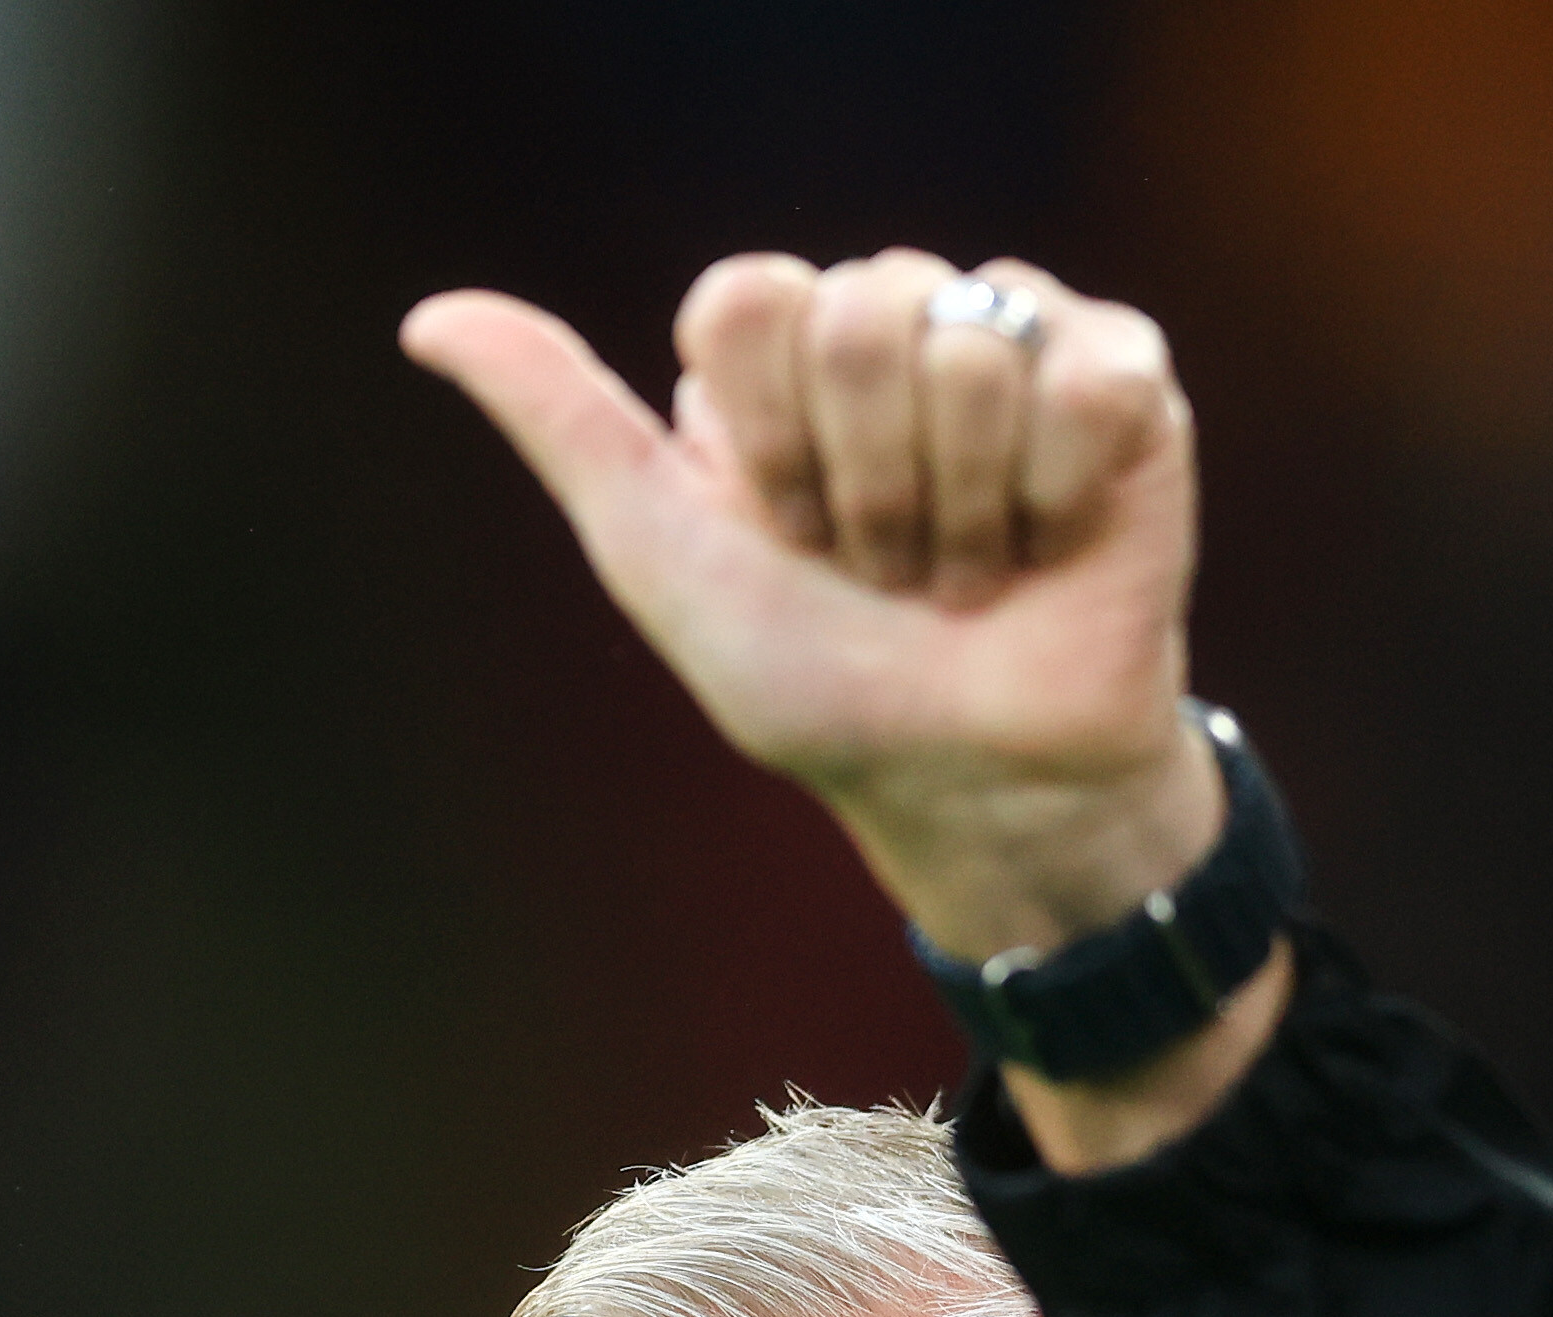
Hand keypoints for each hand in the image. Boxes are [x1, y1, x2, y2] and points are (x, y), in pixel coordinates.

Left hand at [400, 251, 1225, 965]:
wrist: (968, 785)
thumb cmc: (819, 686)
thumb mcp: (660, 557)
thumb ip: (559, 422)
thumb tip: (425, 318)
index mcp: (783, 350)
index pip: (749, 296)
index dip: (765, 438)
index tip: (784, 535)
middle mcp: (897, 323)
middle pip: (862, 311)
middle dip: (863, 481)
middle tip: (884, 569)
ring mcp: (1016, 343)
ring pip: (972, 345)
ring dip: (958, 505)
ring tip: (966, 573)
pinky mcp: (1126, 386)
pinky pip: (1088, 372)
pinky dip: (1056, 489)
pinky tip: (1048, 543)